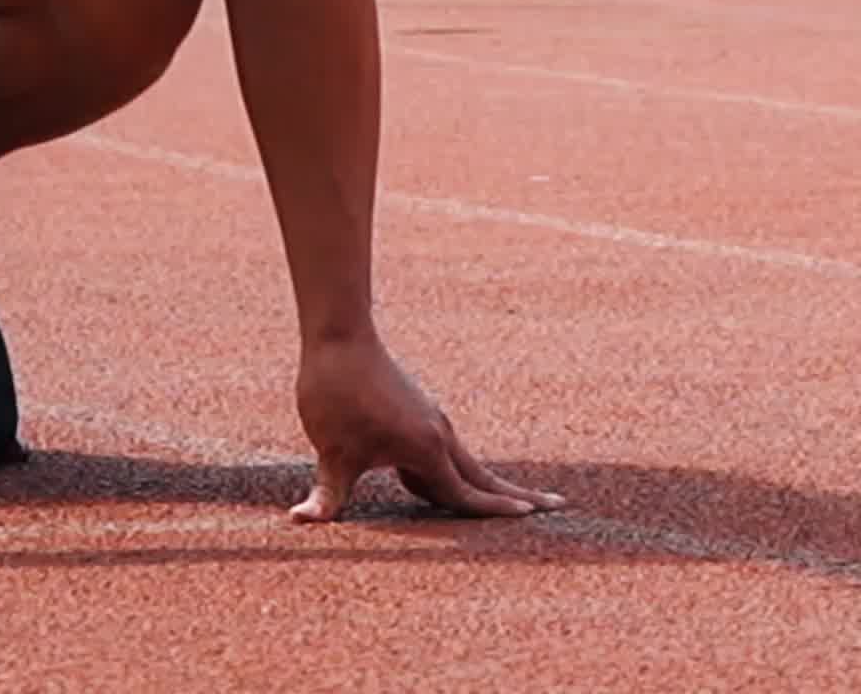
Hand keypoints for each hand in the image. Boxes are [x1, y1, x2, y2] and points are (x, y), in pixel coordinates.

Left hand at [291, 333, 558, 522]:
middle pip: (485, 475)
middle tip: (560, 505)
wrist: (340, 340)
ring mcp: (432, 423)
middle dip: (520, 494)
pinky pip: (448, 453)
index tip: (530, 517)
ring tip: (522, 499)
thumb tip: (300, 522)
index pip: (464, 493)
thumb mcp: (331, 452)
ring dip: (493, 483)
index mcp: (426, 448)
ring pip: (468, 463)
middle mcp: (439, 435)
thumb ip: (326, 495)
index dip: (495, 510)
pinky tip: (449, 484)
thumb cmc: (337, 395)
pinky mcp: (420, 415)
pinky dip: (463, 472)